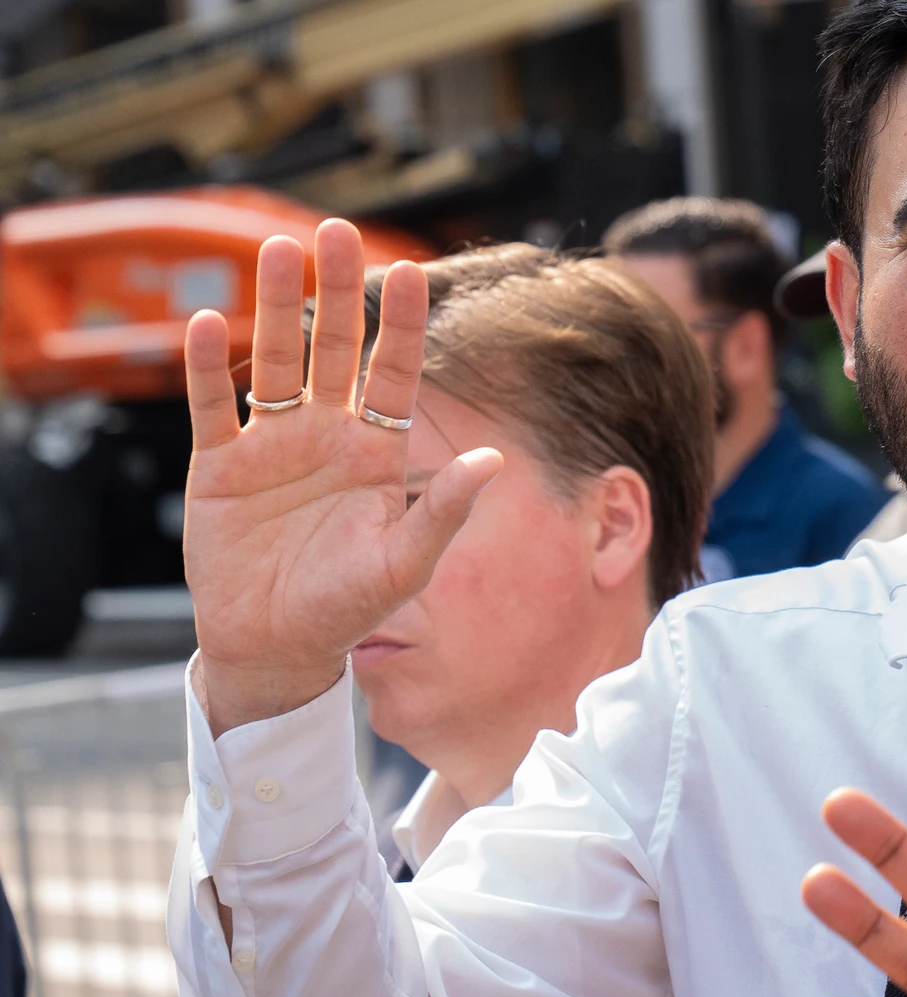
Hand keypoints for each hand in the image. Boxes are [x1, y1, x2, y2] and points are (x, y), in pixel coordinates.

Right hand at [183, 220, 500, 732]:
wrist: (276, 648)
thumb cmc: (348, 610)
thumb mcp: (403, 564)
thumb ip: (442, 511)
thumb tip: (494, 460)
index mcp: (378, 453)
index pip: (396, 374)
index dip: (402, 325)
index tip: (409, 271)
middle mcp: (327, 437)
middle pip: (333, 350)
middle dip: (336, 292)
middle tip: (336, 232)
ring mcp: (272, 448)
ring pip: (274, 364)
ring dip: (276, 309)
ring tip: (277, 250)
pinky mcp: (220, 468)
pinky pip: (211, 409)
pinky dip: (205, 369)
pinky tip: (206, 322)